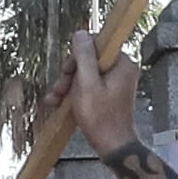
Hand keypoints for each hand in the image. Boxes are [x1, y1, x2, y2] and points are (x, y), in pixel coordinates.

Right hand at [41, 31, 142, 156]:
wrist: (112, 145)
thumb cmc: (101, 117)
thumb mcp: (87, 84)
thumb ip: (84, 57)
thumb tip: (80, 33)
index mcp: (122, 63)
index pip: (96, 44)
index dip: (77, 55)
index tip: (67, 71)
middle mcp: (121, 69)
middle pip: (88, 59)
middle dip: (69, 74)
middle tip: (59, 89)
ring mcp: (115, 81)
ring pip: (85, 73)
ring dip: (67, 85)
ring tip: (55, 100)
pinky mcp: (109, 92)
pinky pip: (88, 84)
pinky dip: (74, 92)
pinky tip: (59, 103)